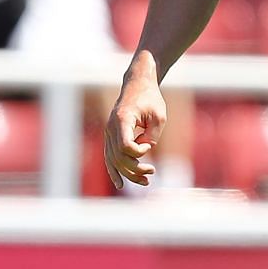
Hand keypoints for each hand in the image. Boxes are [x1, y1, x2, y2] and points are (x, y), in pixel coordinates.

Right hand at [103, 70, 167, 187]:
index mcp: (122, 120)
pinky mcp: (111, 136)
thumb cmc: (151, 99)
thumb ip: (152, 135)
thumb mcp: (159, 116)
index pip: (124, 146)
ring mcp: (109, 132)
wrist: (138, 84)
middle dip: (135, 169)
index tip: (149, 145)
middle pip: (118, 157)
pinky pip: (109, 157)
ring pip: (113, 160)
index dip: (138, 152)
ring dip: (128, 174)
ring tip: (146, 181)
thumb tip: (144, 150)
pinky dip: (114, 171)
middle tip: (152, 171)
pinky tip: (120, 184)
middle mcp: (111, 127)